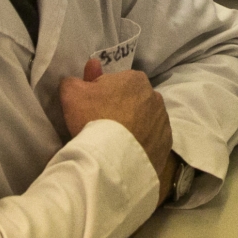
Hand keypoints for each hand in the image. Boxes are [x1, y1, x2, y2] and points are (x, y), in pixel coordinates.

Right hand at [60, 57, 172, 200]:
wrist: (113, 159)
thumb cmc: (93, 119)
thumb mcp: (72, 93)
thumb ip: (72, 82)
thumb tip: (75, 81)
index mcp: (135, 78)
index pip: (113, 83)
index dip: (98, 95)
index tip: (89, 110)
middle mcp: (154, 96)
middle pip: (129, 101)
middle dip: (117, 109)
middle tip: (99, 126)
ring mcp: (163, 121)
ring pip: (142, 120)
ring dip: (131, 126)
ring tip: (113, 142)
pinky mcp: (165, 143)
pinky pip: (150, 140)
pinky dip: (140, 144)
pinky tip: (125, 152)